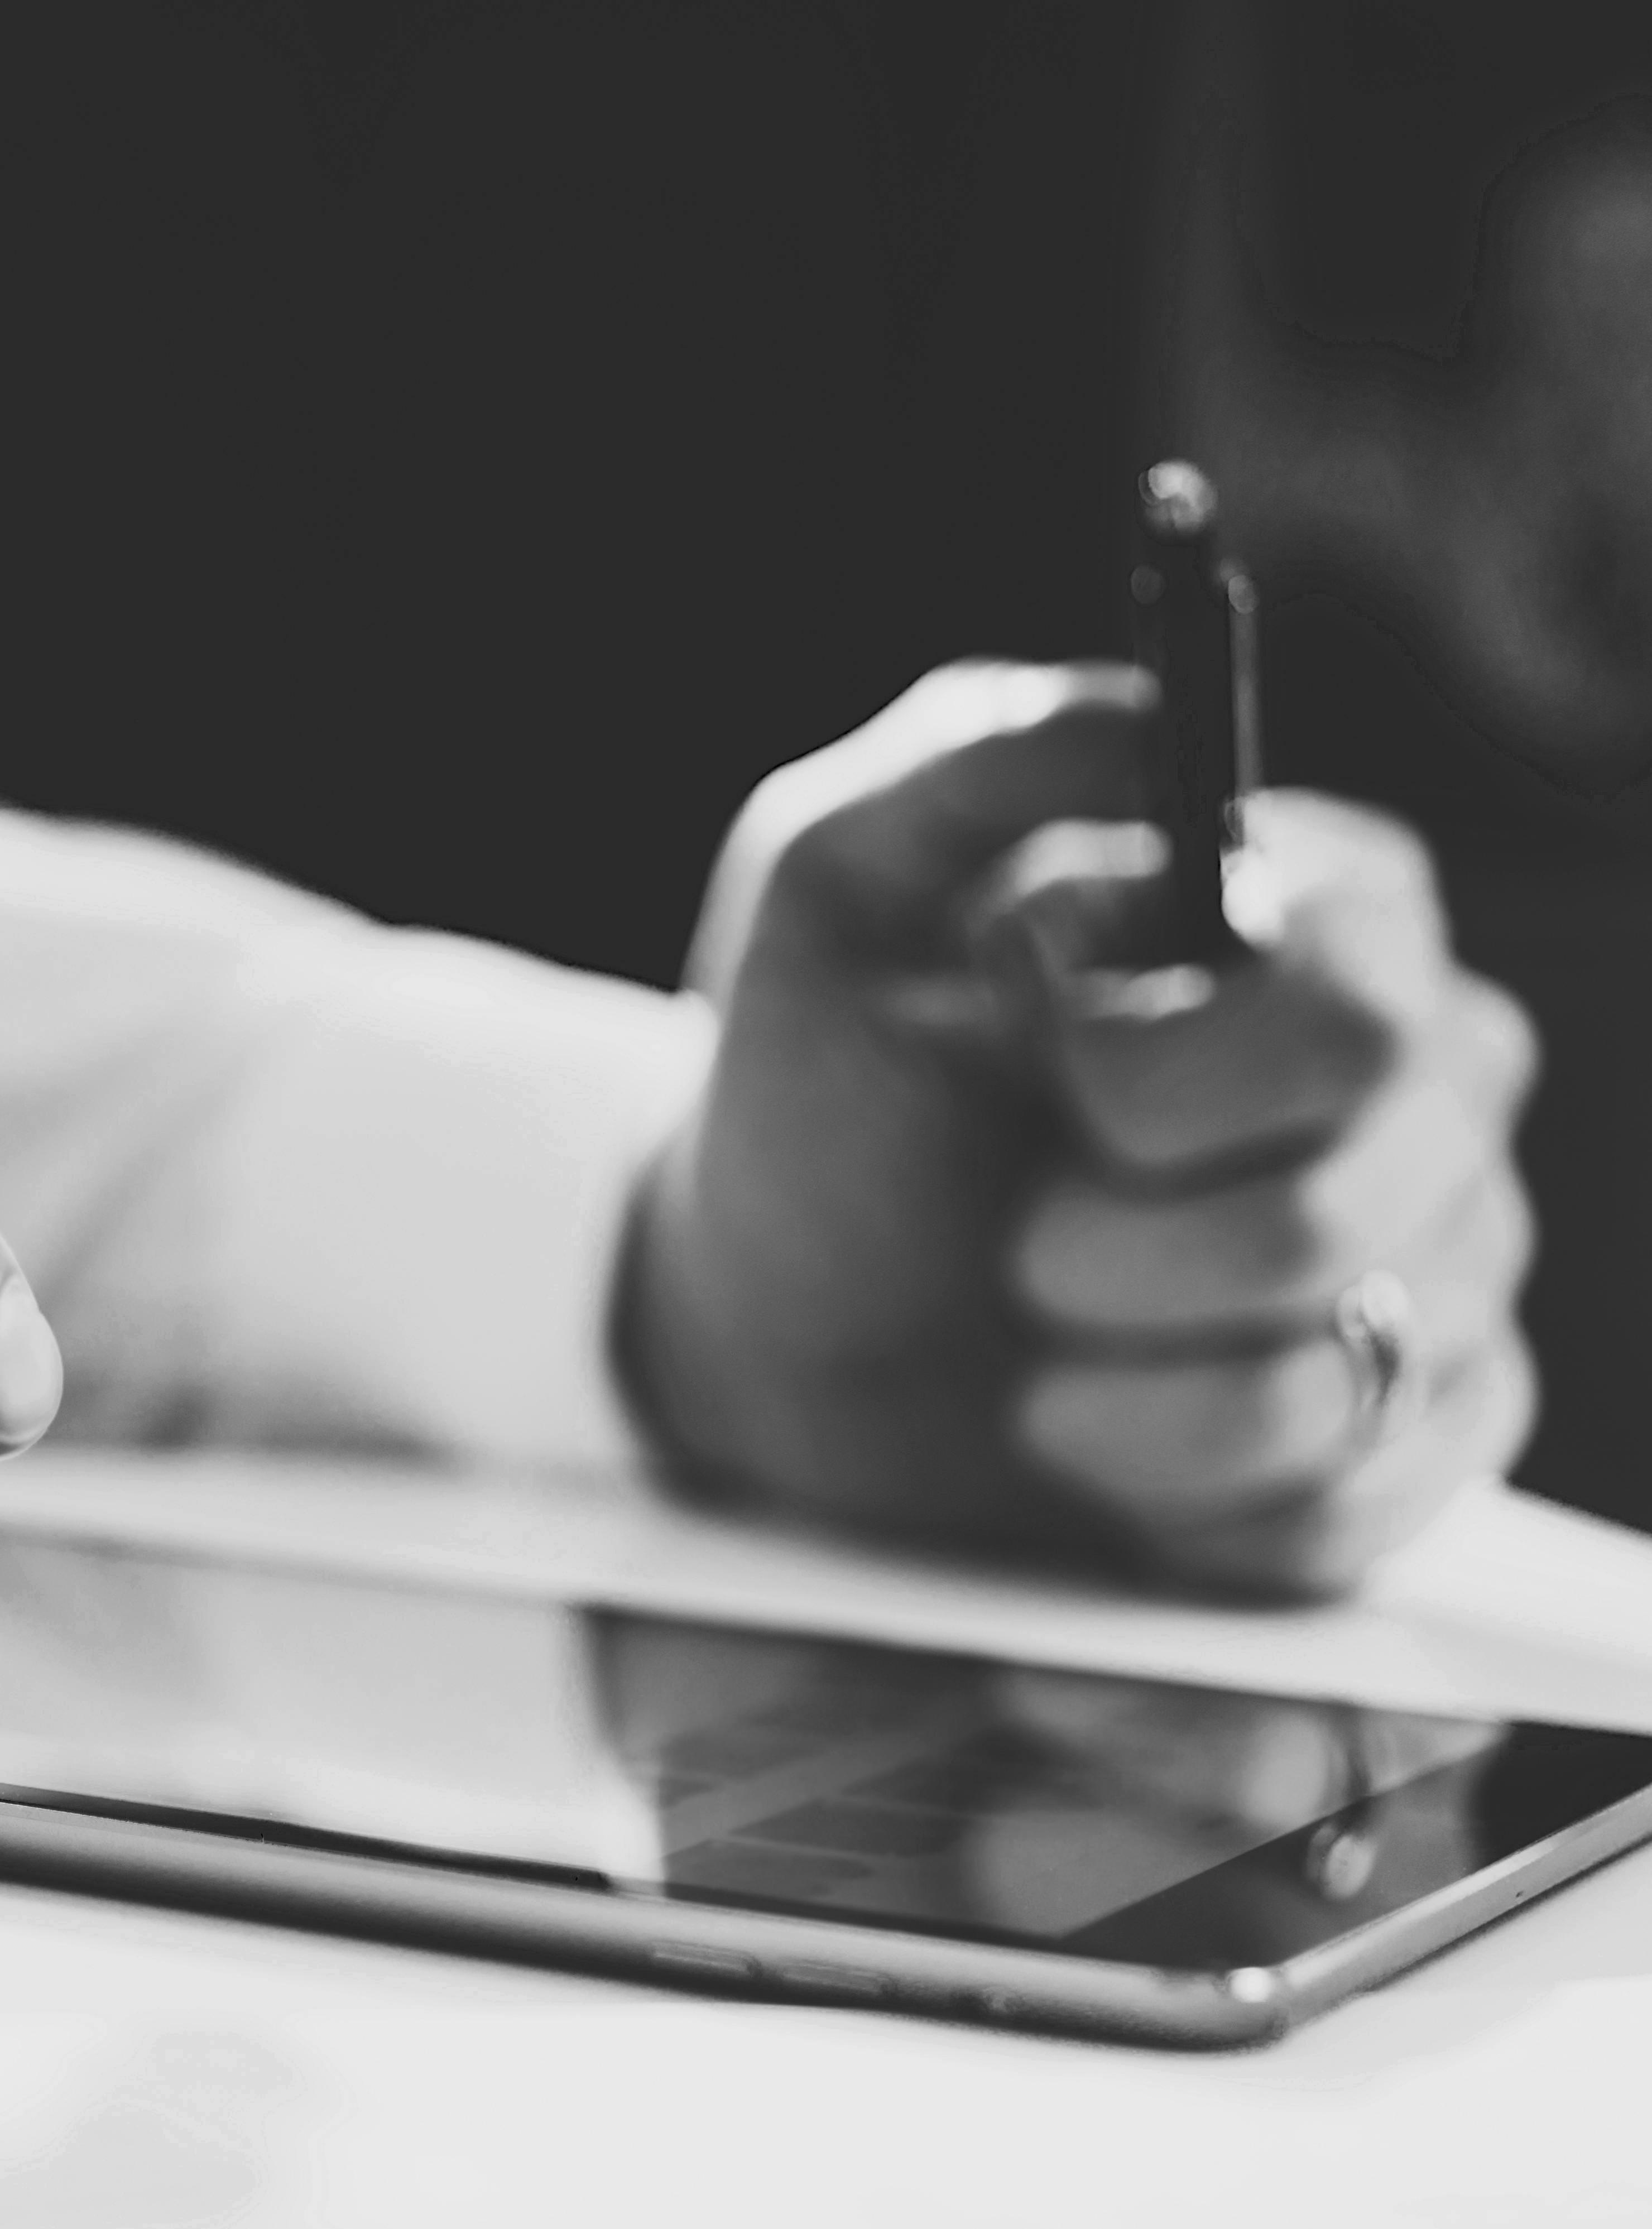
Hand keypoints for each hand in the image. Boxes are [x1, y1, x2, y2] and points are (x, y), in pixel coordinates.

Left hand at [619, 662, 1537, 1594]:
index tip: (1056, 1082)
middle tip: (1024, 1248)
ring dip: (1135, 1397)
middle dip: (1137, 1255)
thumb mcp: (827, 885)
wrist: (783, 1321)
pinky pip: (1360, 1509)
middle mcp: (1426, 1087)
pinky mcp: (1415, 1431)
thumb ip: (971, 756)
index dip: (1189, 1077)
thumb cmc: (819, 1091)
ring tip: (1036, 1363)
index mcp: (1318, 922)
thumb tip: (1140, 719)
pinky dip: (1191, 1507)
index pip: (1363, 1004)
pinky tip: (1105, 1449)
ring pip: (1353, 1378)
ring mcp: (1445, 1266)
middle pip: (1366, 1203)